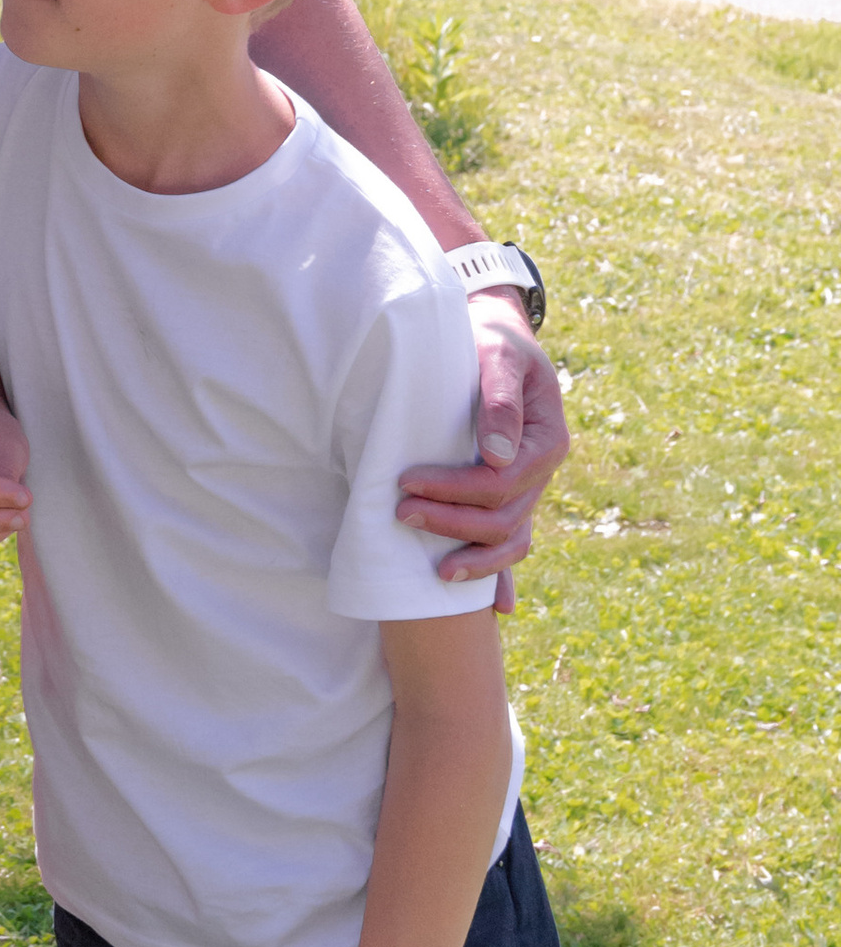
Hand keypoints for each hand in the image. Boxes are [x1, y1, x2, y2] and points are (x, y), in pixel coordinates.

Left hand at [397, 300, 568, 596]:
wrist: (494, 337)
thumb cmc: (492, 341)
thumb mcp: (498, 354)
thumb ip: (498, 399)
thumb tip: (498, 456)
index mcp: (546, 442)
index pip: (502, 483)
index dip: (455, 490)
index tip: (407, 482)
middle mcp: (541, 472)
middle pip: (504, 518)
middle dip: (452, 523)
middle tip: (399, 514)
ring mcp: (528, 488)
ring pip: (511, 540)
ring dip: (475, 559)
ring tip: (435, 572)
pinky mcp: (509, 494)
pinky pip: (511, 542)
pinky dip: (504, 577)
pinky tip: (497, 609)